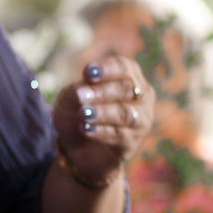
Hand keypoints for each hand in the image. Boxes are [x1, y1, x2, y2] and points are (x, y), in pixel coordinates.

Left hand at [52, 51, 153, 185]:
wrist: (74, 145)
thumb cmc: (77, 111)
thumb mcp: (71, 97)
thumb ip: (79, 89)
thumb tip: (86, 85)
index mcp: (129, 78)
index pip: (125, 67)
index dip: (107, 69)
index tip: (88, 72)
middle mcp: (141, 97)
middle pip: (127, 89)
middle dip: (103, 92)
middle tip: (82, 96)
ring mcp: (140, 121)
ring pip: (126, 114)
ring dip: (103, 113)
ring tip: (83, 113)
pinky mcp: (131, 143)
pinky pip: (120, 135)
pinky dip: (100, 131)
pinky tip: (85, 129)